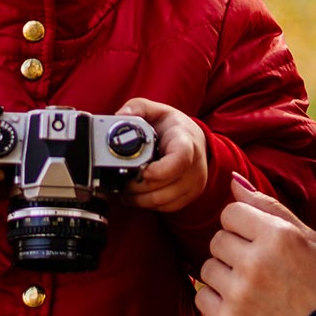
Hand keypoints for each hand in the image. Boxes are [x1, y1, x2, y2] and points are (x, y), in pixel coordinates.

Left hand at [116, 98, 207, 212]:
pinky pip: (166, 208)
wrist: (195, 140)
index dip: (158, 170)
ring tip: (126, 190)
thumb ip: (137, 108)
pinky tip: (138, 196)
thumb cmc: (175, 126)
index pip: (180, 160)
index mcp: (186, 142)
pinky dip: (149, 204)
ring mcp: (193, 184)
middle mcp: (194, 166)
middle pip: (164, 187)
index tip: (140, 170)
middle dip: (137, 187)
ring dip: (139, 199)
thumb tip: (119, 115)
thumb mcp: (157, 110)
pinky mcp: (190, 196)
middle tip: (122, 181)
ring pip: (162, 201)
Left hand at [196, 175, 315, 315]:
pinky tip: (242, 306)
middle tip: (261, 268)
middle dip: (235, 250)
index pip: (231, 213)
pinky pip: (202, 296)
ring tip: (254, 289)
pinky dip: (217, 300)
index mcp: (278, 236)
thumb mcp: (310, 239)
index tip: (261, 242)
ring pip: (207, 267)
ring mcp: (240, 294)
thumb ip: (270, 207)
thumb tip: (234, 181)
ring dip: (225, 275)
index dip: (245, 226)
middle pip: (218, 240)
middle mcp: (255, 262)